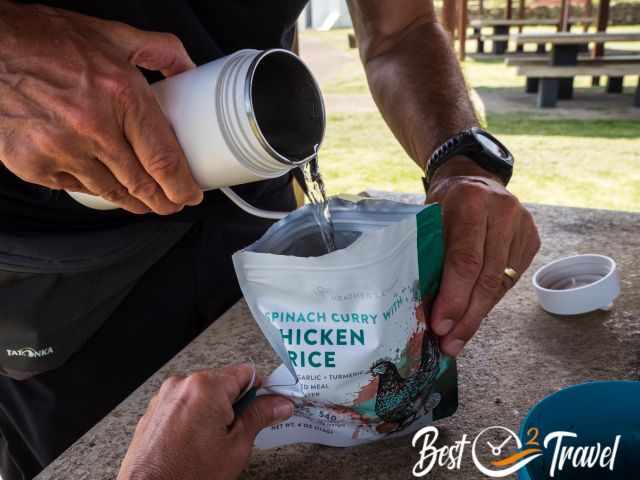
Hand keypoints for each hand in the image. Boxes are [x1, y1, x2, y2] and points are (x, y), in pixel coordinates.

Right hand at [0, 2, 202, 213]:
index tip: (190, 194)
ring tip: (144, 201)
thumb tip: (187, 70)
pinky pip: (75, 188)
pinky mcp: (34, 165)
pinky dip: (91, 187)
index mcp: (120, 94)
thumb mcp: (111, 34)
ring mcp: (61, 150)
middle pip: (141, 183)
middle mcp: (93, 127)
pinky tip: (103, 184)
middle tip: (172, 203)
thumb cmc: (44, 40)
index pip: (163, 158)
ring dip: (132, 201)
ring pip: (110, 192)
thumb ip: (158, 49)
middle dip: (163, 201)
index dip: (182, 185)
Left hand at [118, 364, 293, 479]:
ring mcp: (165, 396)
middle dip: (236, 404)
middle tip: (239, 432)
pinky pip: (184, 404)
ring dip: (214, 411)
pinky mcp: (155, 410)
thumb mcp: (236, 446)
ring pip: (203, 394)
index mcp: (206, 387)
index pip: (247, 373)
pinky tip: (195, 442)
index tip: (270, 404)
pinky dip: (194, 417)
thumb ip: (260, 417)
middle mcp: (183, 384)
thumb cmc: (187, 474)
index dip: (263, 390)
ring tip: (213, 442)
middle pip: (224, 382)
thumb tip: (278, 404)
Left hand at [427, 156, 539, 356]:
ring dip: (478, 314)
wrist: (474, 178)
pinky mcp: (532, 239)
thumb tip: (423, 308)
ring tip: (458, 338)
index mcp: (471, 203)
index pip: (465, 260)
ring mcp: (523, 226)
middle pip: (487, 277)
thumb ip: (429, 254)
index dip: (453, 297)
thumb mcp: (429, 218)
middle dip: (467, 316)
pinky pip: (510, 280)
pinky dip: (490, 300)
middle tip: (450, 344)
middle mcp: (503, 212)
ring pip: (501, 283)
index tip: (440, 326)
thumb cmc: (444, 204)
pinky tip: (473, 315)